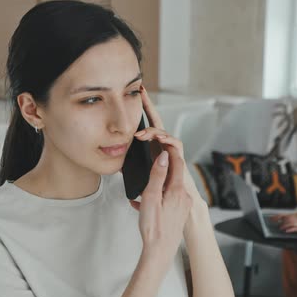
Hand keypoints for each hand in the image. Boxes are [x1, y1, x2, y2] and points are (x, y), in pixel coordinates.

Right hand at [129, 145, 192, 261]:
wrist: (160, 251)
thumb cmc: (154, 227)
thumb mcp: (151, 197)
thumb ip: (157, 175)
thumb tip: (163, 156)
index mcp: (177, 190)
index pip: (177, 163)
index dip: (169, 151)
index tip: (162, 143)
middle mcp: (183, 196)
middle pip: (174, 174)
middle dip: (162, 167)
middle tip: (150, 162)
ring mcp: (182, 206)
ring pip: (169, 187)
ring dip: (157, 184)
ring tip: (141, 190)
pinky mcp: (178, 214)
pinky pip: (168, 200)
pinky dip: (156, 198)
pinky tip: (141, 205)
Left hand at [135, 86, 204, 205]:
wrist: (174, 203)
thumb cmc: (159, 190)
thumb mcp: (139, 175)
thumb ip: (131, 168)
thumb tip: (116, 165)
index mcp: (153, 147)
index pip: (146, 126)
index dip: (140, 112)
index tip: (131, 98)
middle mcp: (162, 146)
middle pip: (156, 122)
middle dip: (149, 106)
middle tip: (141, 93)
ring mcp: (171, 151)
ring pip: (164, 132)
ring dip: (153, 131)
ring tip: (140, 134)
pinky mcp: (180, 158)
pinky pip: (176, 144)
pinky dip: (168, 140)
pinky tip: (159, 139)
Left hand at [273, 212, 296, 237]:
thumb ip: (294, 223)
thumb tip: (286, 225)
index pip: (286, 215)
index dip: (279, 216)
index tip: (273, 217)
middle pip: (286, 218)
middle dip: (279, 220)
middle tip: (273, 222)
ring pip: (290, 223)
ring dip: (284, 226)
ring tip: (280, 228)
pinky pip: (294, 228)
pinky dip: (290, 229)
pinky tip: (286, 231)